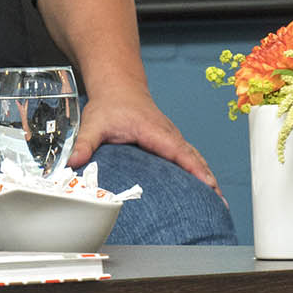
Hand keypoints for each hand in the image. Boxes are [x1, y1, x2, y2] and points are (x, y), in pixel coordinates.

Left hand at [70, 88, 219, 190]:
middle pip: (194, 158)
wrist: (119, 88)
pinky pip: (190, 158)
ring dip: (207, 178)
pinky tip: (205, 188)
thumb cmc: (110, 105)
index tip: (207, 184)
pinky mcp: (171, 142)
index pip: (178, 151)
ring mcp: (172, 138)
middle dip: (208, 180)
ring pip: (195, 159)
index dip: (194, 169)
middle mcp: (168, 134)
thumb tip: (72, 163)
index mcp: (154, 131)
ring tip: (219, 203)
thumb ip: (84, 143)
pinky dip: (200, 172)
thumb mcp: (93, 124)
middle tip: (220, 204)